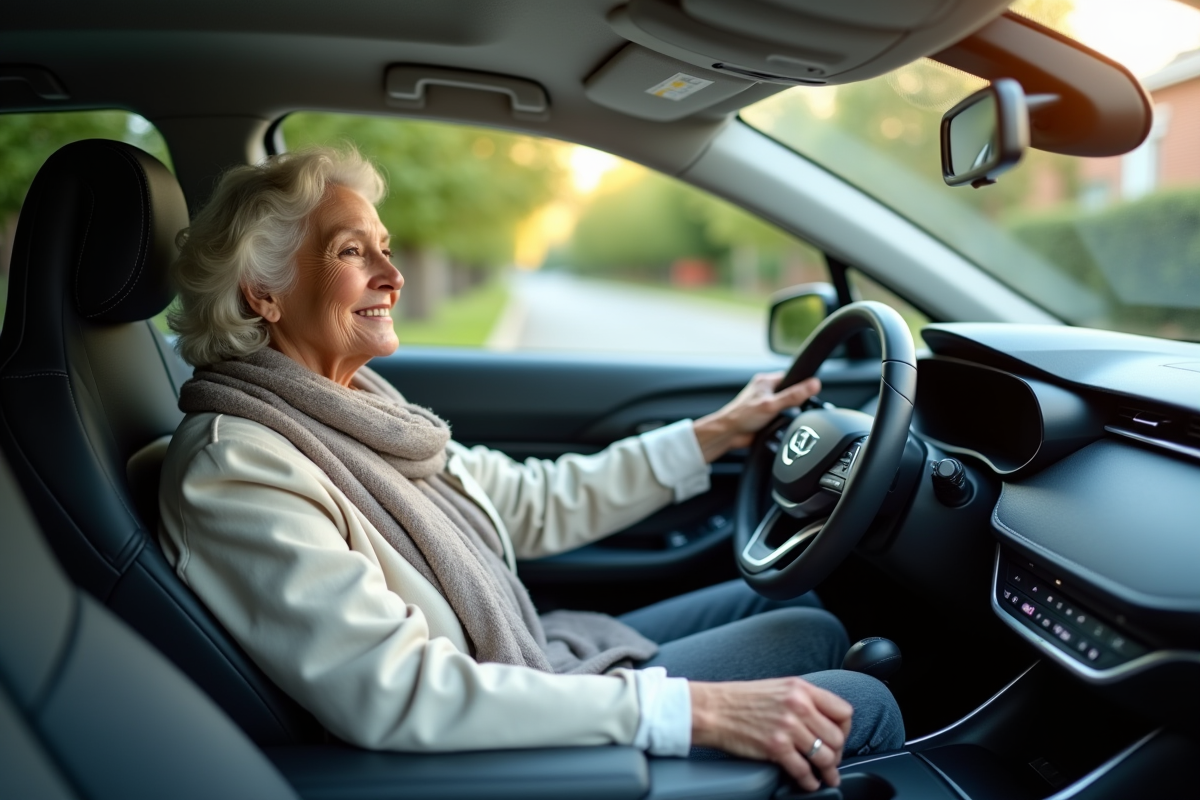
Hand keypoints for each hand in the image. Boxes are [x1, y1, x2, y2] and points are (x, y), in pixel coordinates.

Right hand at [689, 678, 851, 791]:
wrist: (712, 708)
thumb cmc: (740, 699)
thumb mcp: (777, 688)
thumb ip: (802, 699)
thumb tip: (822, 720)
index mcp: (801, 688)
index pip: (843, 711)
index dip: (845, 729)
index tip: (838, 738)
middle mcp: (798, 706)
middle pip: (837, 737)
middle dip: (837, 753)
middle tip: (831, 761)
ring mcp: (788, 727)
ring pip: (825, 756)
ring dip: (828, 771)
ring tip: (826, 776)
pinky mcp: (775, 747)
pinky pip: (804, 770)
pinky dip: (809, 781)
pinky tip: (808, 782)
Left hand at [692, 373, 820, 462]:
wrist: (729, 434)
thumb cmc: (742, 416)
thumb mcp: (772, 404)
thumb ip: (794, 396)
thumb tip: (814, 384)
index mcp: (766, 381)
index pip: (791, 377)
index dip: (801, 385)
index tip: (808, 394)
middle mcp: (765, 390)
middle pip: (790, 393)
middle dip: (795, 403)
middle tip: (792, 410)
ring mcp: (765, 404)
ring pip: (786, 406)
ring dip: (788, 414)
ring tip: (783, 419)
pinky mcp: (765, 416)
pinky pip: (780, 417)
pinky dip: (782, 422)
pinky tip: (779, 426)